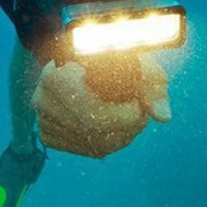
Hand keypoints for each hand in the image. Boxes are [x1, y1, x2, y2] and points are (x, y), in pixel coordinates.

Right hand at [31, 53, 170, 158]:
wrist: (81, 60)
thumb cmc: (112, 57)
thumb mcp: (136, 62)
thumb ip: (152, 86)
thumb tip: (163, 117)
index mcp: (57, 75)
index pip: (98, 112)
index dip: (127, 115)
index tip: (140, 104)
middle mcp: (42, 99)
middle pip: (95, 131)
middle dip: (127, 128)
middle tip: (140, 115)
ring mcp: (42, 119)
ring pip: (92, 144)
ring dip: (119, 136)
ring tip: (129, 119)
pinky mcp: (47, 133)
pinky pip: (84, 149)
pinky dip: (105, 142)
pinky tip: (112, 127)